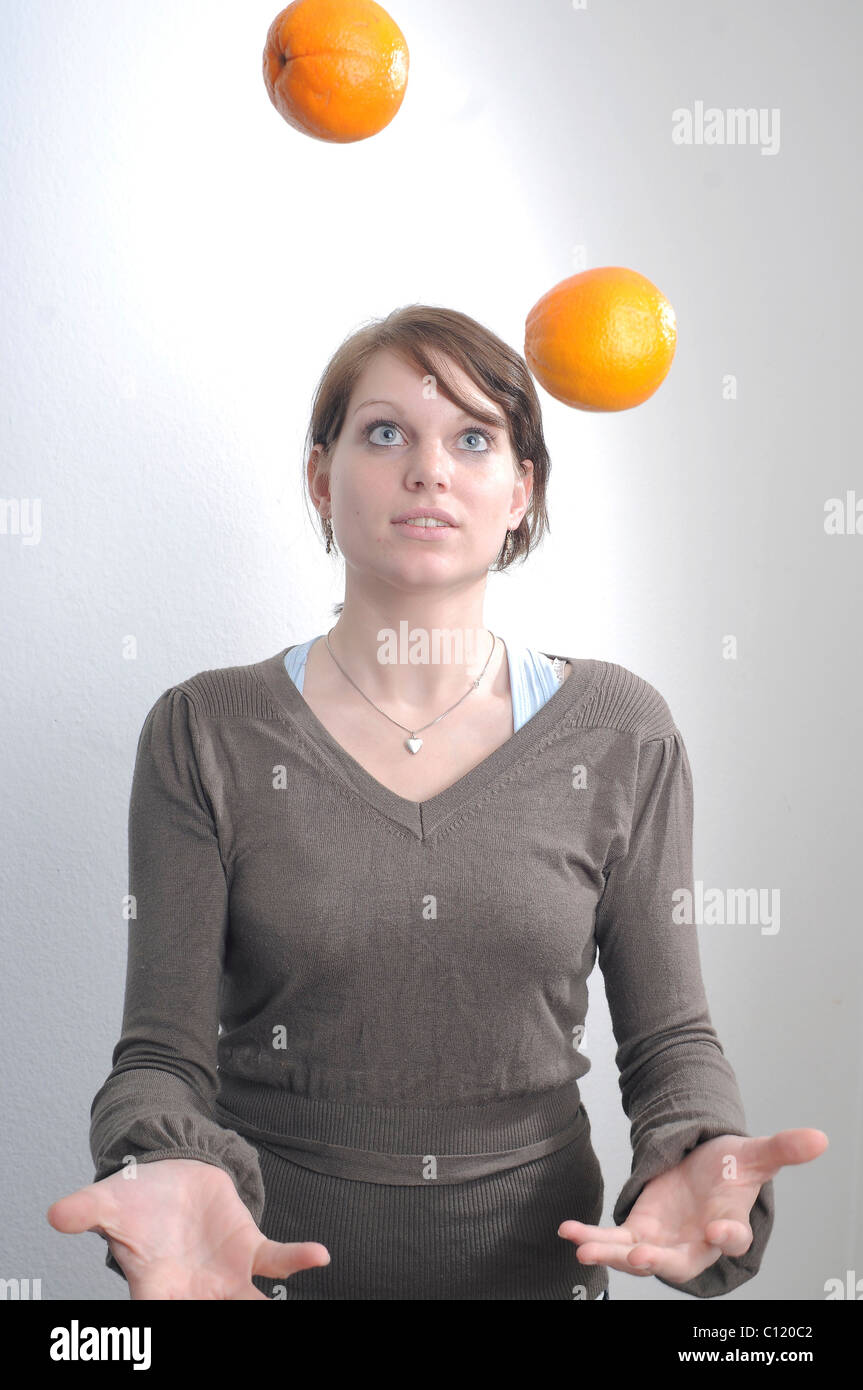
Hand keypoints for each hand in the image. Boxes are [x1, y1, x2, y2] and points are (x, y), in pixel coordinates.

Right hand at [47, 1158, 330, 1299]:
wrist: (170, 1175)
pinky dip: (295, 1259)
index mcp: (154, 1288)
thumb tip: (56, 1215)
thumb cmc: (136, 1199)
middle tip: (252, 1332)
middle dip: (224, 1327)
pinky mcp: (248, 1250)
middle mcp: (193, 1291)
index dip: (161, 1324)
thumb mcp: (108, 1201)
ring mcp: (225, 1277)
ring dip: (266, 1309)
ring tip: (281, 1316)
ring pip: (250, 1304)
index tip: (171, 1322)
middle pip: (210, 1320)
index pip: (157, 1317)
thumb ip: (86, 1210)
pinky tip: (317, 1256)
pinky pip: (275, 1262)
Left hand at [558, 1127, 827, 1286]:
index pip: (732, 1237)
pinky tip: (568, 1231)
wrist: (703, 1173)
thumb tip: (820, 1137)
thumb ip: (782, 1148)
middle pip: (679, 1261)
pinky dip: (590, 1236)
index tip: (721, 1231)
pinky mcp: (637, 1230)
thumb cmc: (728, 1172)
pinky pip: (611, 1239)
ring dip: (612, 1254)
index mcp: (728, 1226)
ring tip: (587, 1250)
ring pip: (637, 1255)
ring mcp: (663, 1241)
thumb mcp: (753, 1153)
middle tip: (641, 1257)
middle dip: (659, 1261)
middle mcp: (695, 1243)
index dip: (728, 1236)